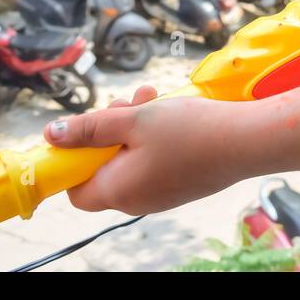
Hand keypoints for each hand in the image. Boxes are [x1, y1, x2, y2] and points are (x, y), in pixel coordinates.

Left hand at [43, 85, 244, 215]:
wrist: (247, 141)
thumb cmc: (190, 130)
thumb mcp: (134, 119)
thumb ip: (90, 127)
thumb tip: (52, 135)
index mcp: (118, 190)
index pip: (75, 189)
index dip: (73, 160)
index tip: (84, 130)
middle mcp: (137, 200)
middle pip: (104, 169)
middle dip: (109, 131)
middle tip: (127, 103)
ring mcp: (162, 195)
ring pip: (131, 160)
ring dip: (134, 128)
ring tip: (152, 98)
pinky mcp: (182, 185)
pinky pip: (155, 163)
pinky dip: (155, 138)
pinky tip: (171, 113)